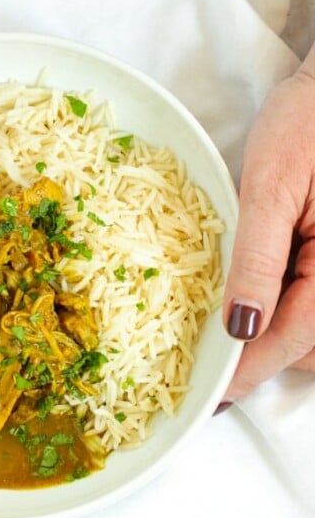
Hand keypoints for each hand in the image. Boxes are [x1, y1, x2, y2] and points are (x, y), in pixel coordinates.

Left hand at [222, 42, 314, 400]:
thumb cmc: (306, 123)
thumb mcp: (271, 189)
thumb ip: (257, 261)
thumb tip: (240, 326)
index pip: (292, 340)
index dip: (248, 370)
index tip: (213, 394)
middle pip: (310, 345)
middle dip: (263, 356)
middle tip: (213, 355)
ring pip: (314, 329)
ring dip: (274, 335)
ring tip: (226, 322)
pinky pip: (313, 300)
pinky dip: (283, 307)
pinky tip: (252, 292)